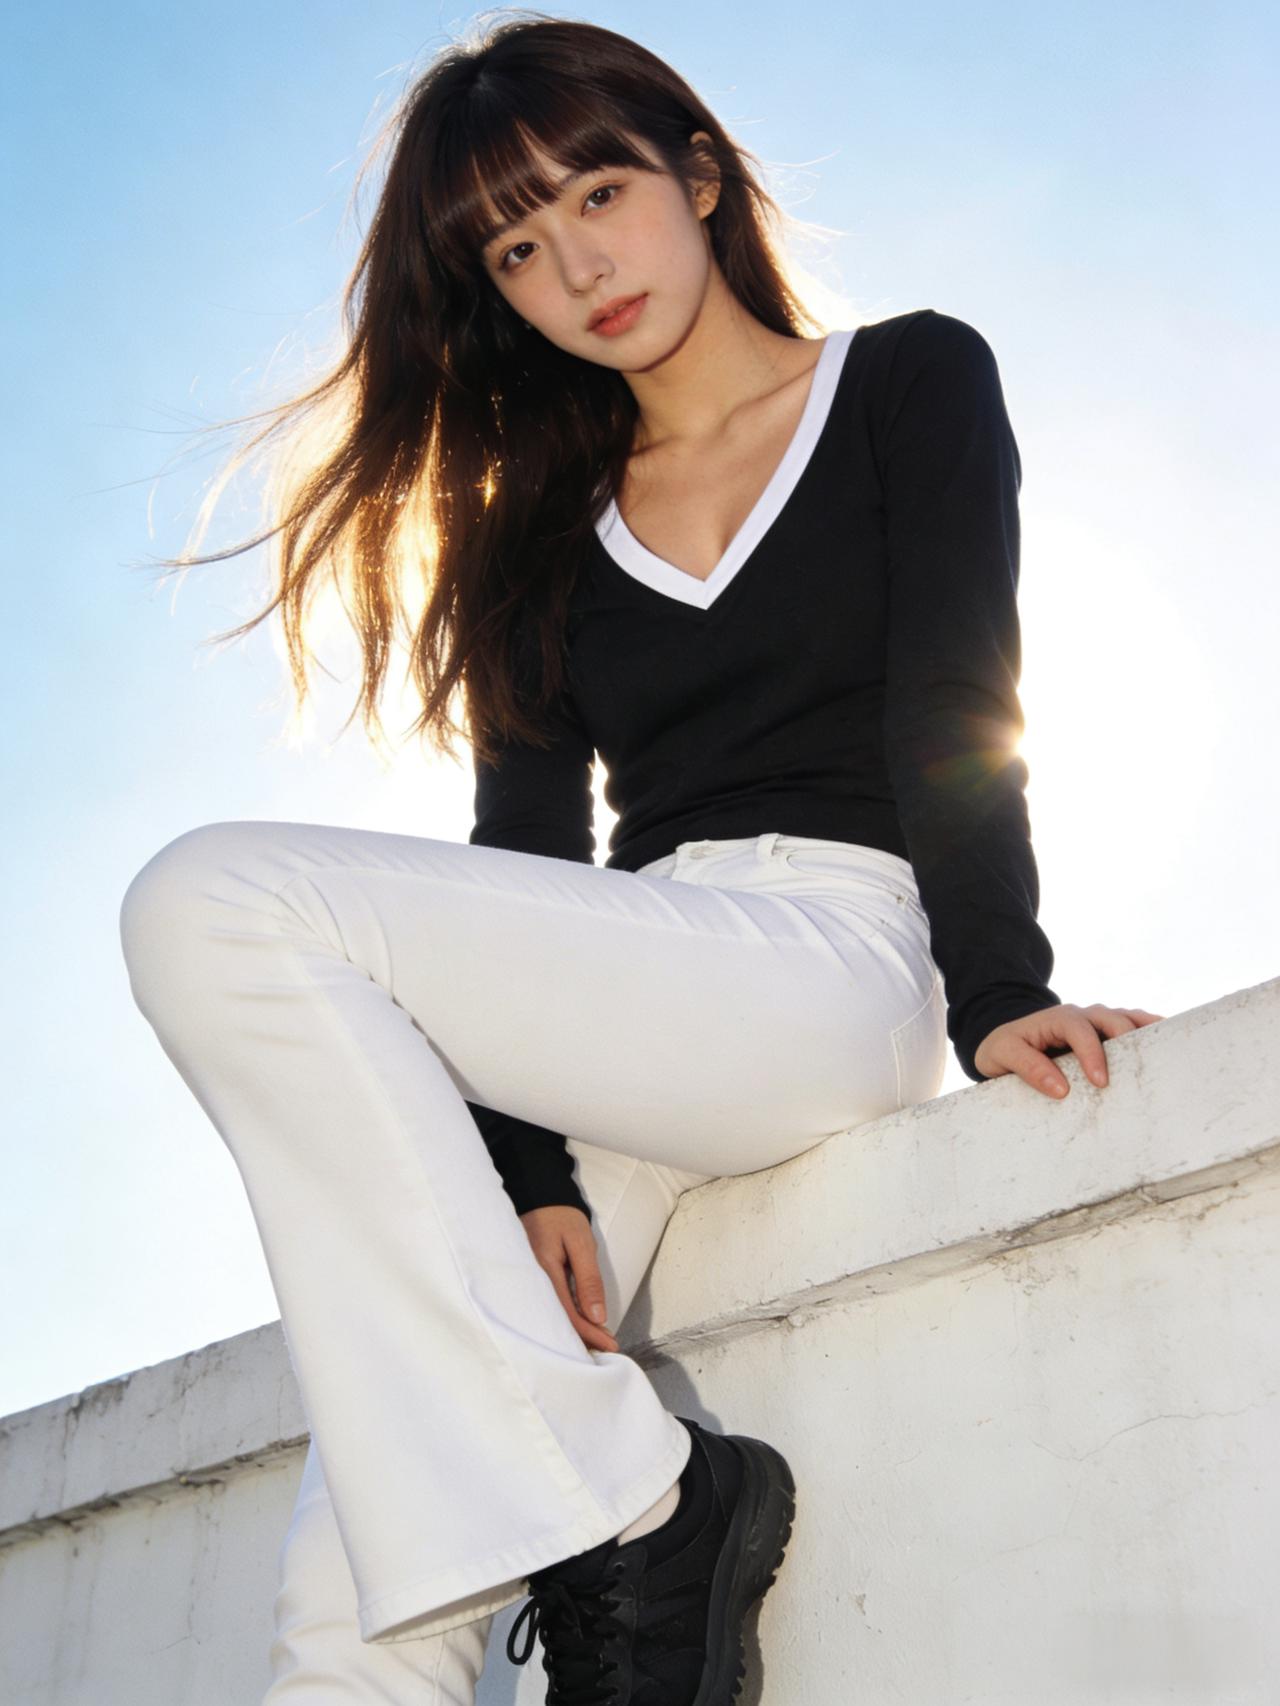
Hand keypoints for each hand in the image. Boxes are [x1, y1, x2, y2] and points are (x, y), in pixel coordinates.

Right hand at [518, 1204, 620, 1353]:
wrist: (538, 1197)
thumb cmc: (561, 1217)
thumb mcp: (581, 1243)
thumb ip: (589, 1280)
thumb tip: (597, 1317)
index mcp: (543, 1272)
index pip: (568, 1314)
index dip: (590, 1333)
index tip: (611, 1345)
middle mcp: (530, 1282)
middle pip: (556, 1322)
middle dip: (582, 1339)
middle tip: (606, 1349)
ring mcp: (526, 1282)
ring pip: (551, 1316)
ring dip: (574, 1330)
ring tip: (597, 1341)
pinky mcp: (528, 1281)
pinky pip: (547, 1305)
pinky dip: (564, 1317)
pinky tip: (578, 1323)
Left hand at [973, 1002, 1164, 1097]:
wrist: (1006, 1039)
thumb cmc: (1004, 1048)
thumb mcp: (1003, 1055)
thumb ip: (1028, 1068)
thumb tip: (1061, 1089)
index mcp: (1057, 1018)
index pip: (1080, 1031)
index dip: (1092, 1054)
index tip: (1101, 1082)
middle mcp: (1081, 1014)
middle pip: (1112, 1019)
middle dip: (1128, 1042)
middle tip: (1140, 1072)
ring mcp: (1097, 1020)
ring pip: (1129, 1017)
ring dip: (1149, 1031)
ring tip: (1171, 1048)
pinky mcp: (1107, 1030)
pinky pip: (1133, 1024)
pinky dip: (1152, 1029)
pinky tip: (1171, 1042)